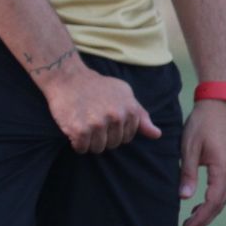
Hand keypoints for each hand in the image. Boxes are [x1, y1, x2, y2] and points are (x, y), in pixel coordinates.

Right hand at [36, 60, 162, 154]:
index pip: (127, 137)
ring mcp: (98, 124)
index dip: (114, 130)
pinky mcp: (80, 130)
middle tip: (92, 118)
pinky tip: (74, 127)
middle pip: (113, 144)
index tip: (104, 117)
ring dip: (89, 141)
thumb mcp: (124, 94)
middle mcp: (116, 117)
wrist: (68, 77)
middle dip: (102, 136)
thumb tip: (156, 135)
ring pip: (97, 148)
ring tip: (83, 122)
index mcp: (129, 110)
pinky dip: (76, 142)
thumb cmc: (97, 87)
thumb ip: (140, 115)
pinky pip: (81, 148)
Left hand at [180, 99, 225, 225]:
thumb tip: (184, 198)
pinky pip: (223, 189)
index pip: (212, 203)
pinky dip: (212, 201)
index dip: (199, 219)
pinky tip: (200, 204)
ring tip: (190, 223)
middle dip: (203, 221)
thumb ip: (188, 173)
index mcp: (224, 169)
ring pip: (222, 198)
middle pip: (219, 205)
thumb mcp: (190, 147)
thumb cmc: (202, 122)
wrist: (220, 102)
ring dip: (207, 212)